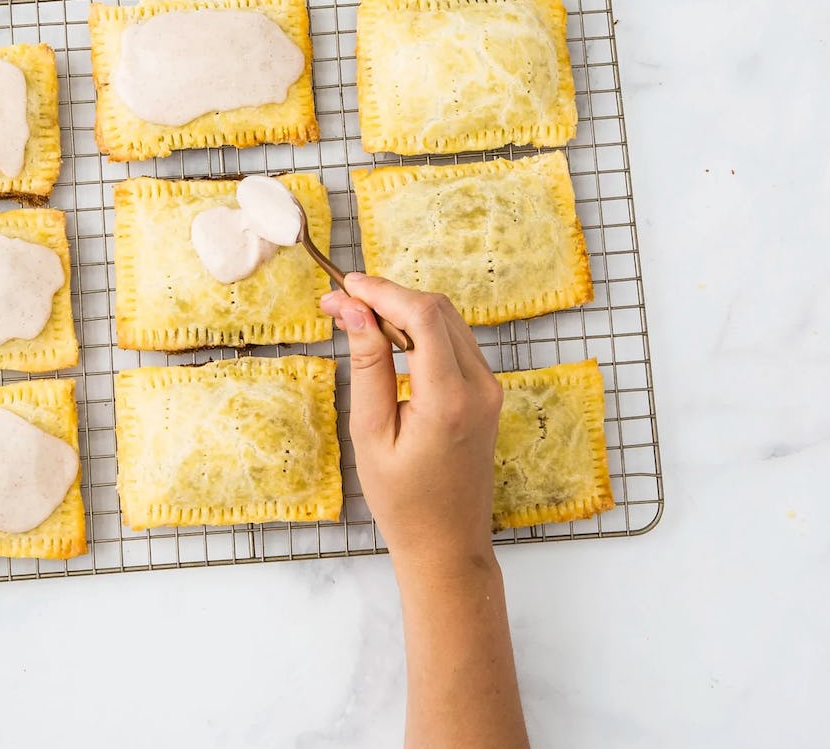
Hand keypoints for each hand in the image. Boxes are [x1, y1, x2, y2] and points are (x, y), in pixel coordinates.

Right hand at [321, 273, 503, 576]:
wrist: (446, 542)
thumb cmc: (402, 500)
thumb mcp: (371, 432)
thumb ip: (366, 365)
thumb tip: (351, 310)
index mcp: (450, 398)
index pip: (422, 315)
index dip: (381, 291)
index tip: (343, 286)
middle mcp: (480, 386)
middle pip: (437, 309)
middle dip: (388, 296)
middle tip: (338, 303)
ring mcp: (490, 388)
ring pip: (447, 320)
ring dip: (403, 309)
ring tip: (356, 318)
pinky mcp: (487, 393)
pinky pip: (455, 341)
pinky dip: (420, 329)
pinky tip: (387, 339)